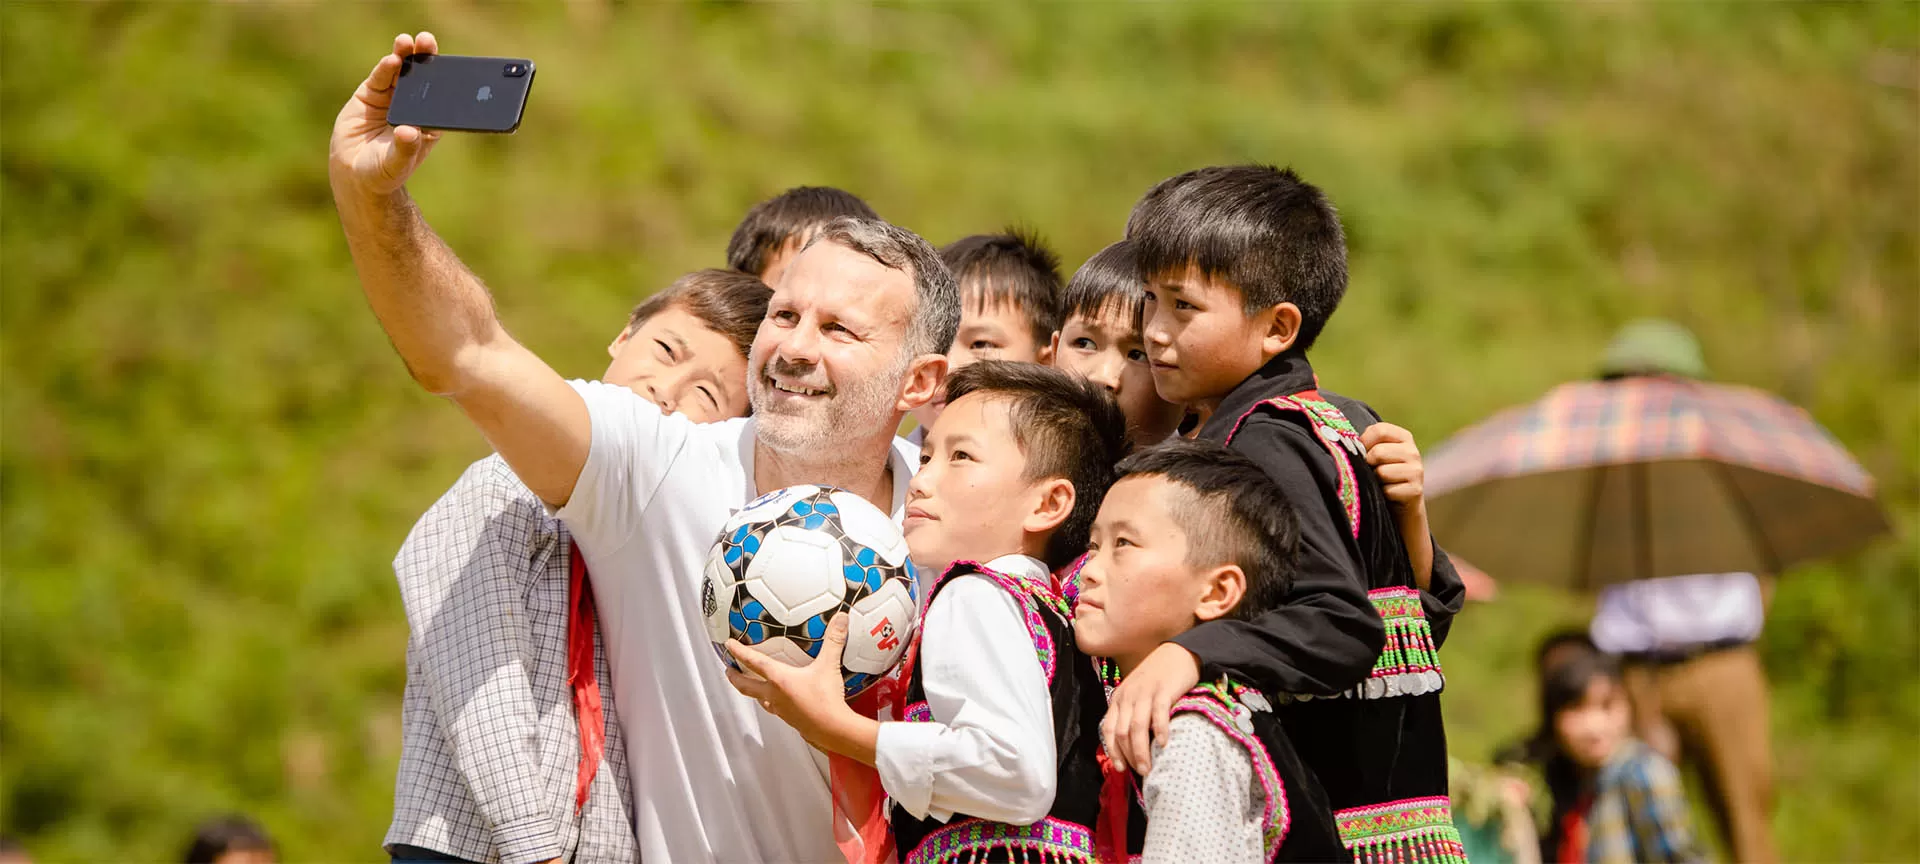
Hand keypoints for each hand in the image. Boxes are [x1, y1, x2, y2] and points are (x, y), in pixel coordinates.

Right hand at [329, 32, 443, 198]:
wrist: (355, 174)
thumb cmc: (384, 172)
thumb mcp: (396, 164)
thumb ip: (404, 149)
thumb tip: (408, 132)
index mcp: (429, 121)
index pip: (440, 96)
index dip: (444, 79)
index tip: (449, 66)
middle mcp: (413, 105)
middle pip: (423, 77)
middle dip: (425, 58)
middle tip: (427, 41)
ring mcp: (392, 98)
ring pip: (401, 72)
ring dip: (405, 56)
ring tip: (407, 42)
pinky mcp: (370, 95)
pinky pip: (380, 78)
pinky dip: (385, 69)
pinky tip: (391, 60)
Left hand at [725, 613, 876, 761]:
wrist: (832, 729)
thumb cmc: (825, 699)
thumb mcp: (829, 665)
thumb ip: (833, 640)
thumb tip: (840, 618)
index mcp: (779, 679)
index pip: (754, 662)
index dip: (739, 652)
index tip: (729, 645)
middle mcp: (774, 694)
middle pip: (746, 686)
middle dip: (734, 677)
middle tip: (728, 670)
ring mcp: (780, 709)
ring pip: (759, 699)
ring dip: (752, 691)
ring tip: (751, 686)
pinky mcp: (790, 720)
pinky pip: (774, 709)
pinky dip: (770, 702)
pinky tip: (779, 702)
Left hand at [1101, 642, 1198, 774]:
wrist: (1178, 652)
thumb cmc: (1159, 677)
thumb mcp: (1138, 694)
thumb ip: (1132, 714)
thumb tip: (1132, 746)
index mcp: (1119, 699)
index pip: (1108, 729)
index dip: (1113, 751)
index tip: (1121, 769)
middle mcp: (1128, 696)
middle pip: (1122, 732)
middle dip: (1129, 756)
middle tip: (1141, 772)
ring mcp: (1145, 693)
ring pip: (1137, 727)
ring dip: (1141, 751)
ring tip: (1149, 768)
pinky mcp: (1163, 690)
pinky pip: (1158, 713)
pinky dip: (1159, 730)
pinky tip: (1163, 744)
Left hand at [1361, 422, 1424, 513]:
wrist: (1402, 503)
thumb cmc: (1383, 474)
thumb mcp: (1377, 454)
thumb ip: (1367, 443)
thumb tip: (1346, 442)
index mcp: (1404, 437)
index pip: (1379, 430)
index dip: (1365, 442)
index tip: (1363, 452)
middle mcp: (1413, 452)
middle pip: (1378, 452)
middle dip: (1369, 464)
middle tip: (1374, 472)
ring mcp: (1416, 471)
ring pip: (1381, 472)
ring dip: (1376, 481)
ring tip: (1382, 483)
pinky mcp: (1415, 490)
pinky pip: (1387, 491)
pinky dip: (1383, 495)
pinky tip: (1388, 495)